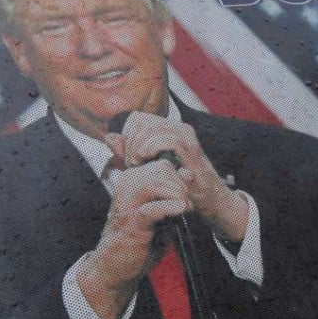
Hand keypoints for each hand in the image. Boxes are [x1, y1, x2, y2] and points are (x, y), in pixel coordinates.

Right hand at [78, 156, 188, 318]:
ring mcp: (127, 203)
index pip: (162, 165)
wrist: (113, 266)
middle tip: (186, 204)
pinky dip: (170, 207)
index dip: (178, 177)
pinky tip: (179, 210)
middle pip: (161, 169)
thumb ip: (171, 194)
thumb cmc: (136, 240)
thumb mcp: (157, 212)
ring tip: (184, 208)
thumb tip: (187, 174)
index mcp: (131, 182)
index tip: (185, 194)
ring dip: (176, 194)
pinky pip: (153, 208)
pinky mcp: (132, 223)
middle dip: (180, 185)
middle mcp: (126, 187)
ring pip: (156, 182)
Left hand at [108, 112, 248, 243]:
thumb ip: (126, 153)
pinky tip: (144, 158)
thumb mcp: (145, 167)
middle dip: (130, 141)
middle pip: (142, 121)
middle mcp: (177, 127)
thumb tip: (109, 137)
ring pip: (153, 127)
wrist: (208, 199)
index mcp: (167, 128)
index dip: (126, 135)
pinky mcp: (192, 150)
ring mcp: (186, 137)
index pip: (137, 119)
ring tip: (136, 162)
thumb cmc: (178, 183)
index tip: (125, 155)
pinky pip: (169, 139)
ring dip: (139, 145)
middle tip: (129, 162)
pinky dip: (152, 147)